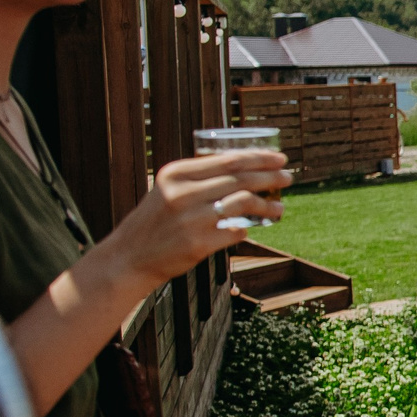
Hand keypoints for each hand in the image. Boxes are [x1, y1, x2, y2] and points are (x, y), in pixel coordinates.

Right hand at [101, 151, 291, 284]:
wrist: (129, 257)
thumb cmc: (154, 221)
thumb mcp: (168, 189)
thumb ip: (198, 178)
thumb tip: (244, 169)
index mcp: (176, 174)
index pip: (229, 160)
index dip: (260, 158)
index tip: (280, 158)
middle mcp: (183, 193)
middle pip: (241, 179)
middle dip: (271, 176)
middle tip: (288, 177)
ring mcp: (192, 219)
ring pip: (244, 203)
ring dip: (268, 204)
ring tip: (280, 207)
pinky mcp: (199, 244)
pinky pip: (236, 231)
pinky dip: (248, 228)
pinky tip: (255, 227)